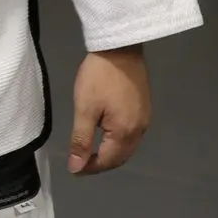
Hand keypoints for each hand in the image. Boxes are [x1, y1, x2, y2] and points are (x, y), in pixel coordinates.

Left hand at [68, 47, 149, 174]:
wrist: (120, 48)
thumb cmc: (99, 77)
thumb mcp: (85, 108)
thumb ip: (81, 140)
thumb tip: (76, 167)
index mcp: (125, 132)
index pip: (108, 161)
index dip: (90, 168)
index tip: (73, 169)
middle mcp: (140, 129)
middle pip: (120, 157)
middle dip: (101, 164)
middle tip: (80, 163)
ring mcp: (144, 118)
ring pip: (127, 147)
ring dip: (110, 154)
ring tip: (90, 153)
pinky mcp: (143, 108)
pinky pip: (131, 135)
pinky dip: (118, 142)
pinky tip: (106, 137)